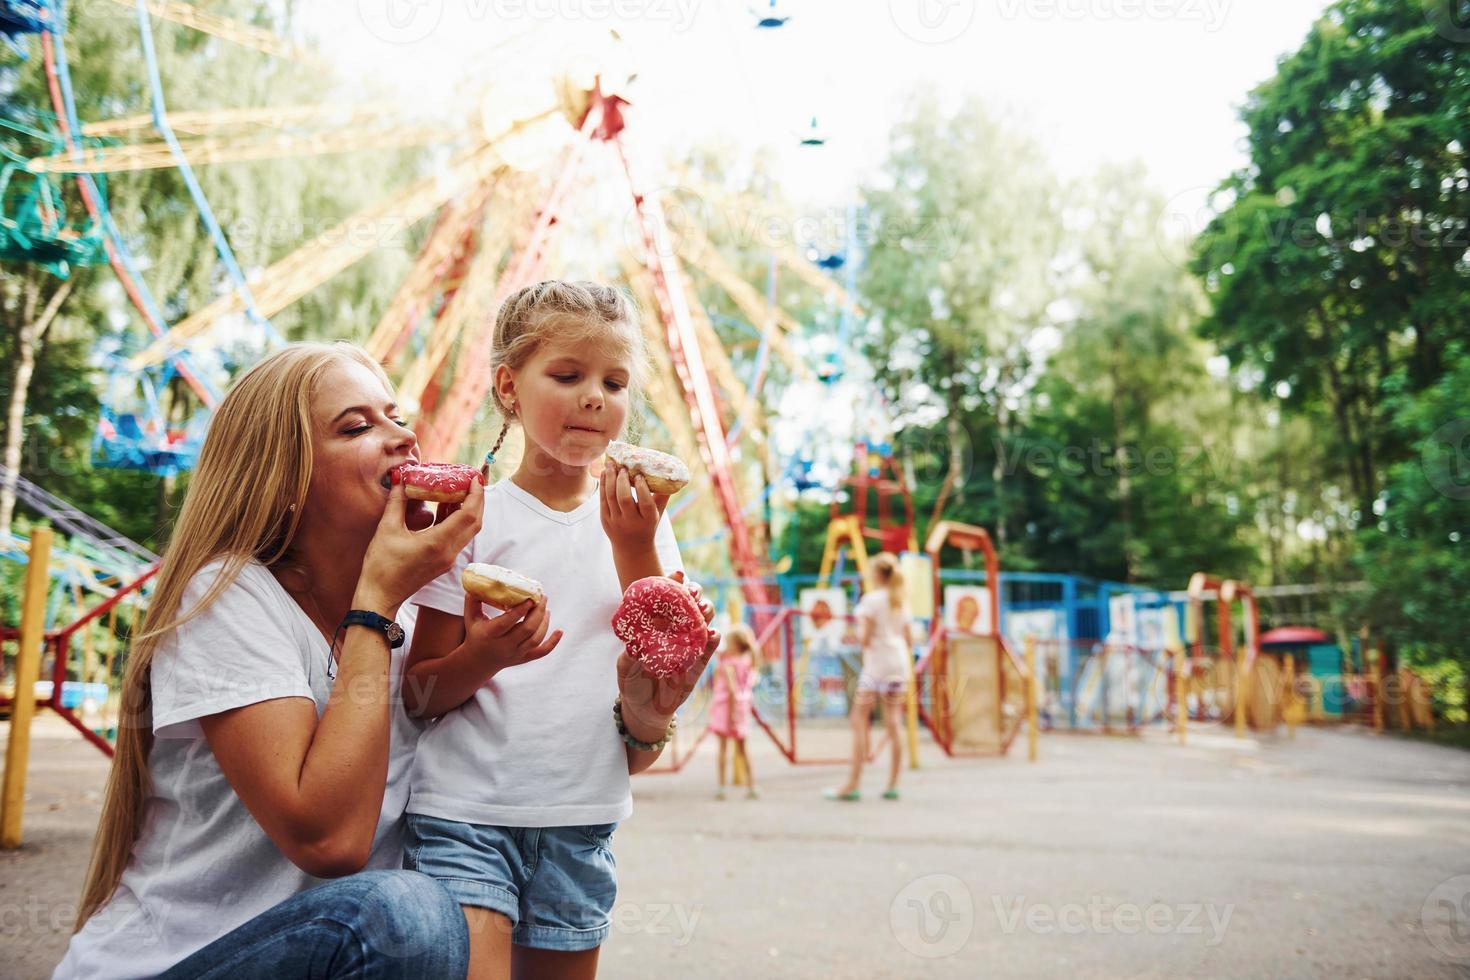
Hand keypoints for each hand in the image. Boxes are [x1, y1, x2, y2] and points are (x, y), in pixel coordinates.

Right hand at [357, 480, 483, 613]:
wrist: (380, 596)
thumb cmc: (381, 566)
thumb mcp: (387, 529)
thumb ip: (397, 501)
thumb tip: (400, 478)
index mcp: (438, 543)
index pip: (468, 515)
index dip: (475, 494)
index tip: (473, 477)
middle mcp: (449, 552)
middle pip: (475, 522)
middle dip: (477, 499)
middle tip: (471, 480)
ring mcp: (448, 559)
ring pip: (468, 530)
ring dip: (469, 509)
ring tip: (461, 488)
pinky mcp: (444, 562)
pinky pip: (458, 537)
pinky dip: (458, 520)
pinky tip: (447, 506)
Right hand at [462, 594, 562, 677]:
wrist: (478, 662)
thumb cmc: (475, 634)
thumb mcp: (471, 618)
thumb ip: (473, 601)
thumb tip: (476, 583)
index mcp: (490, 634)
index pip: (507, 622)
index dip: (520, 610)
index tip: (530, 598)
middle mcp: (504, 646)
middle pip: (526, 629)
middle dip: (538, 612)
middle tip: (543, 597)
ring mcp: (515, 654)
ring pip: (535, 639)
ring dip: (544, 623)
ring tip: (546, 608)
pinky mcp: (523, 659)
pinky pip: (541, 652)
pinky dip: (553, 643)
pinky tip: (560, 631)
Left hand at [599, 463, 668, 555]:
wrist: (632, 549)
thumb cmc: (647, 525)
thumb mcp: (657, 513)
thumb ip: (662, 495)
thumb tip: (668, 473)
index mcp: (648, 520)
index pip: (645, 503)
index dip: (642, 488)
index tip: (639, 475)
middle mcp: (631, 522)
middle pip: (624, 499)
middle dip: (622, 481)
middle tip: (623, 467)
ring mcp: (616, 522)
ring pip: (610, 497)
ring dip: (610, 479)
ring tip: (611, 464)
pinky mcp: (605, 520)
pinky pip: (602, 500)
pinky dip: (603, 485)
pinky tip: (604, 473)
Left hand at [616, 569, 719, 742]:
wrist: (645, 710)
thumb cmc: (632, 684)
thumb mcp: (625, 670)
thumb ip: (628, 658)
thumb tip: (632, 648)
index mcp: (657, 627)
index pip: (667, 600)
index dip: (674, 585)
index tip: (677, 573)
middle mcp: (675, 633)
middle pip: (689, 606)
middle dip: (695, 594)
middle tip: (693, 591)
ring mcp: (688, 647)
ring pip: (702, 624)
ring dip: (706, 613)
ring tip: (704, 609)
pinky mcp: (697, 665)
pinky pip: (707, 650)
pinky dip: (712, 640)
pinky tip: (713, 634)